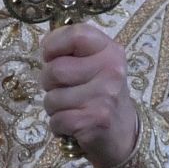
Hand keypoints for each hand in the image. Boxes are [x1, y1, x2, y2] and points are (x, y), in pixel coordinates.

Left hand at [38, 25, 138, 166]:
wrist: (123, 133)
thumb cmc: (101, 94)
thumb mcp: (96, 65)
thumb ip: (73, 52)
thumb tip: (44, 46)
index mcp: (110, 51)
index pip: (76, 34)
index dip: (54, 44)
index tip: (50, 56)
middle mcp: (111, 71)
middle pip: (55, 69)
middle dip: (49, 83)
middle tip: (63, 90)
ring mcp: (104, 96)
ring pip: (52, 98)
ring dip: (54, 108)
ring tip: (71, 109)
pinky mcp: (95, 120)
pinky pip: (56, 120)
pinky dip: (58, 126)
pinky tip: (73, 125)